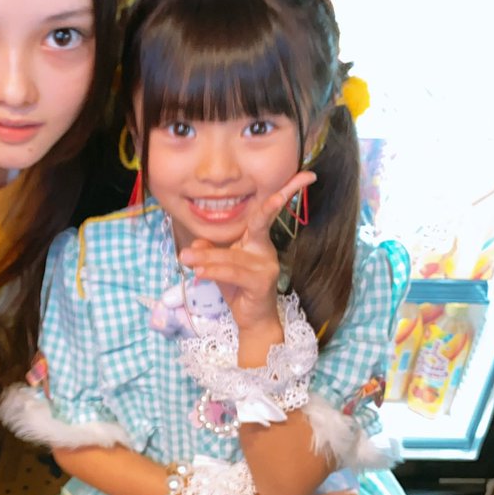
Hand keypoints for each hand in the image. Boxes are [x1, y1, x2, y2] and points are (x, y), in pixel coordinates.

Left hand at [180, 170, 316, 335]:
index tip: (307, 175)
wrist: (253, 319)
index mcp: (257, 239)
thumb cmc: (239, 289)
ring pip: (233, 255)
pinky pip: (233, 272)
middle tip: (278, 194)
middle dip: (273, 203)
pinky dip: (214, 271)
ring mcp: (266, 265)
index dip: (284, 191)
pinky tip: (199, 271)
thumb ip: (209, 251)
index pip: (265, 211)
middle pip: (262, 221)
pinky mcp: (261, 282)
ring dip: (207, 256)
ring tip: (185, 257)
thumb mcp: (220, 266)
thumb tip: (195, 244)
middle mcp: (265, 248)